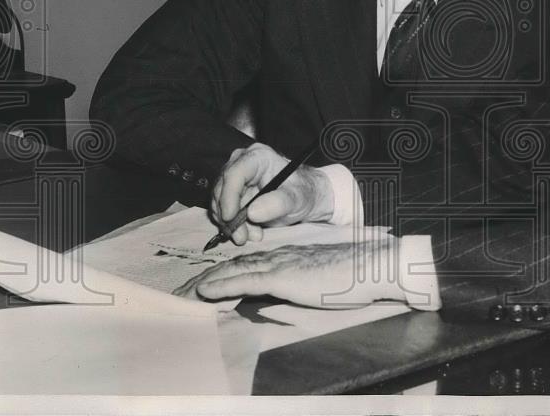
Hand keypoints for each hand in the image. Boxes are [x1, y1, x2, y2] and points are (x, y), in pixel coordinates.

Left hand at [173, 240, 403, 307]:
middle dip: (207, 277)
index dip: (224, 272)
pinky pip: (245, 281)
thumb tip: (286, 292)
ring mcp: (279, 265)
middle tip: (181, 289)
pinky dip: (222, 285)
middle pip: (234, 265)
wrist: (368, 266)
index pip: (248, 264)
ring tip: (183, 291)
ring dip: (207, 281)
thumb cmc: (351, 275)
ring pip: (234, 271)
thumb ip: (300, 282)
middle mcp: (278, 256)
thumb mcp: (320, 280)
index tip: (204, 283)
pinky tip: (205, 290)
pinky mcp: (282, 277)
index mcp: (288, 257)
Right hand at [211, 142, 333, 244]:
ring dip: (232, 224)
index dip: (228, 196)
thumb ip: (279, 203)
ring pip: (219, 202)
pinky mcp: (231, 192)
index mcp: (259, 156)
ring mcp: (235, 177)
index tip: (231, 217)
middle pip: (222, 189)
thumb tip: (253, 212)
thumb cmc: (302, 194)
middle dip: (229, 216)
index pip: (235, 173)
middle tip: (243, 237)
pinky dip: (232, 225)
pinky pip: (222, 210)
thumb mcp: (297, 199)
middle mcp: (242, 163)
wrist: (303, 200)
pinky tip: (250, 232)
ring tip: (253, 235)